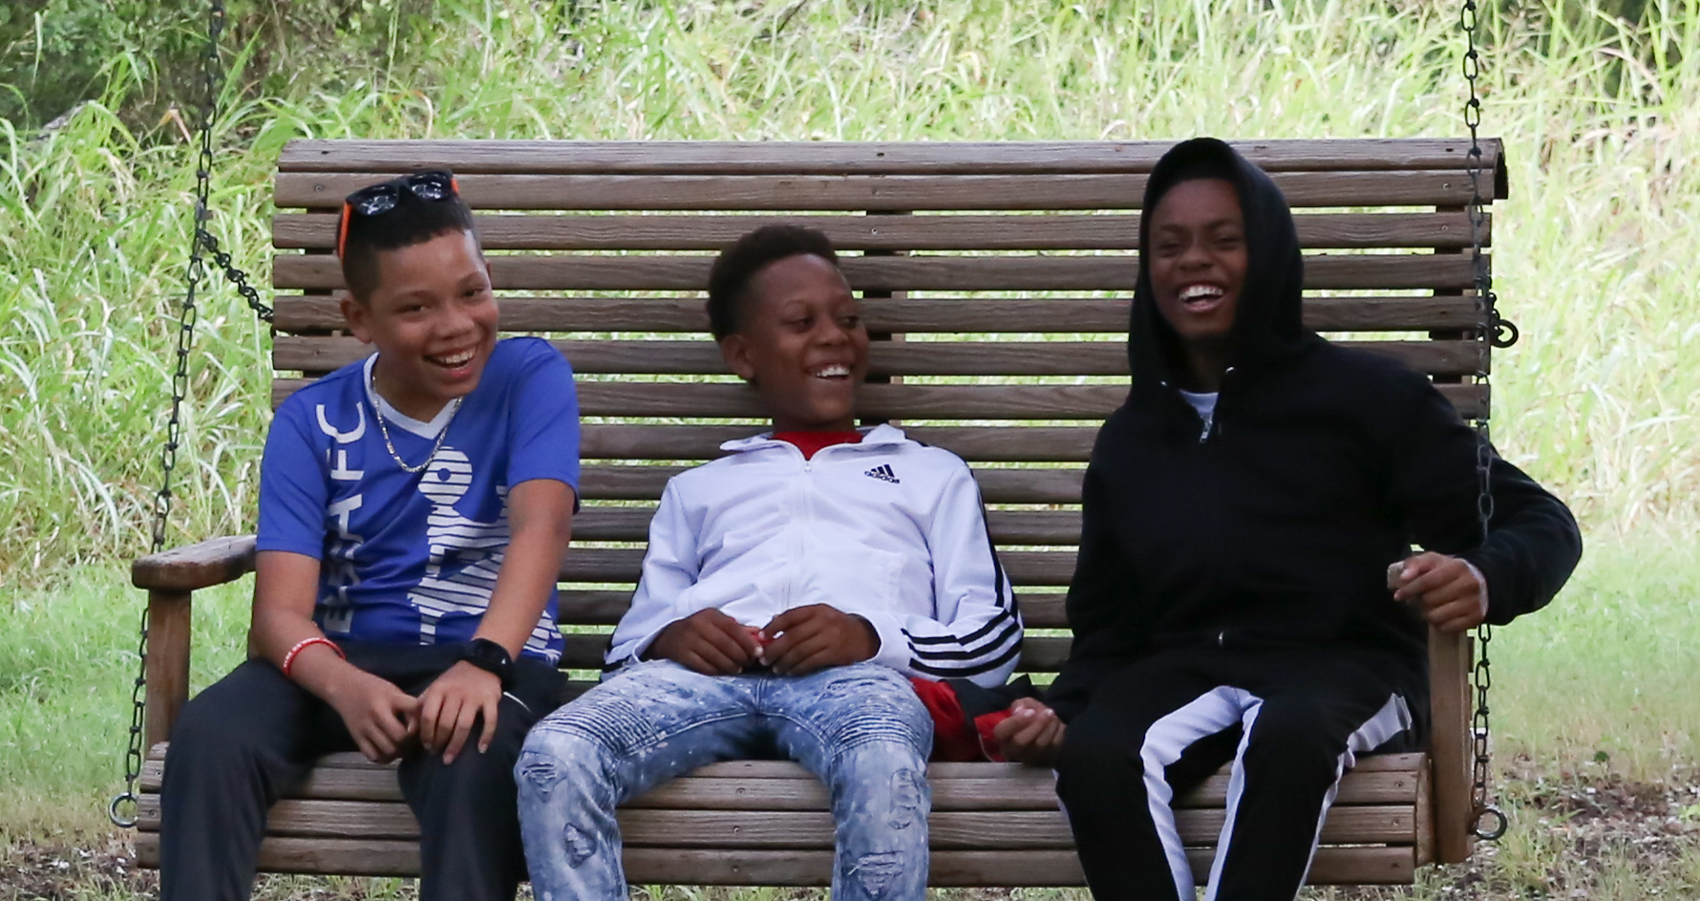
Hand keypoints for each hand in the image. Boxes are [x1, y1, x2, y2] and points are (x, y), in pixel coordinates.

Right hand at [325, 670, 419, 763]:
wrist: (344, 686)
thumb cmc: (374, 688)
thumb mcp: (393, 690)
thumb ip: (408, 706)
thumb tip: (426, 725)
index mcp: (390, 698)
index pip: (414, 711)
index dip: (423, 722)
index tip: (424, 726)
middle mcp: (377, 712)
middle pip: (400, 737)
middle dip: (411, 743)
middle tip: (414, 743)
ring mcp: (365, 726)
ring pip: (388, 750)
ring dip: (399, 753)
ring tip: (403, 749)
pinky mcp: (356, 737)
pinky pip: (373, 755)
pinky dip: (384, 758)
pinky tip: (388, 752)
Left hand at [418, 660, 501, 764]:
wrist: (482, 664)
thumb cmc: (454, 681)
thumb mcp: (435, 687)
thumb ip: (422, 705)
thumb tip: (410, 729)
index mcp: (439, 689)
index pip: (429, 716)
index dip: (426, 734)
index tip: (426, 746)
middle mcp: (456, 693)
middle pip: (446, 723)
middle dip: (440, 742)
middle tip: (437, 753)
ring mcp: (474, 696)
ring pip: (464, 725)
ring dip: (456, 745)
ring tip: (450, 758)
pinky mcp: (491, 699)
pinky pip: (490, 720)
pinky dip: (486, 736)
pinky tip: (481, 749)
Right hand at [646, 609, 760, 674]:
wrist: (667, 637)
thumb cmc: (699, 630)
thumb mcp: (716, 623)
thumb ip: (738, 629)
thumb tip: (760, 635)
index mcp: (710, 615)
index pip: (733, 628)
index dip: (748, 642)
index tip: (758, 653)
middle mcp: (698, 625)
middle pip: (725, 644)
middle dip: (741, 656)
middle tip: (749, 664)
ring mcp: (689, 640)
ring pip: (715, 656)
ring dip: (730, 666)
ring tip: (738, 669)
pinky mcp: (682, 654)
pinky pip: (703, 666)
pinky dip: (716, 671)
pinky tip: (722, 672)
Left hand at [759, 605, 879, 675]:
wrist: (865, 636)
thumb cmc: (837, 626)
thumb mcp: (820, 615)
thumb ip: (798, 618)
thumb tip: (772, 621)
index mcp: (816, 610)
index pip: (789, 616)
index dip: (772, 627)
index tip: (761, 638)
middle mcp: (823, 622)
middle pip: (792, 637)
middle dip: (775, 649)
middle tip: (764, 659)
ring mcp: (830, 638)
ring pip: (800, 651)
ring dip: (784, 662)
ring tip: (776, 669)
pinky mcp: (835, 653)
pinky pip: (811, 662)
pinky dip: (798, 668)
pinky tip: (790, 672)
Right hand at [993, 698, 1064, 766]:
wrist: (1045, 729)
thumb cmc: (1029, 717)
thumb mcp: (1023, 705)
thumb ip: (1020, 704)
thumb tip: (1021, 710)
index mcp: (1003, 736)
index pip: (1001, 732)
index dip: (1016, 721)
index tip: (1031, 712)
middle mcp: (1013, 750)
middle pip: (1020, 741)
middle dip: (1036, 724)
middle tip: (1048, 712)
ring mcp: (1030, 757)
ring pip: (1040, 744)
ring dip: (1050, 725)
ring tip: (1052, 715)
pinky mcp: (1046, 760)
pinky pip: (1054, 746)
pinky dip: (1058, 731)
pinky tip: (1057, 725)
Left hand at [1391, 552, 1487, 633]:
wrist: (1481, 582)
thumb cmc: (1449, 571)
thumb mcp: (1433, 561)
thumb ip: (1415, 564)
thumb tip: (1404, 577)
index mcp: (1458, 567)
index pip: (1427, 581)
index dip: (1409, 589)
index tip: (1398, 595)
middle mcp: (1469, 585)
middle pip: (1430, 600)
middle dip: (1420, 601)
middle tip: (1421, 599)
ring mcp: (1474, 603)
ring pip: (1436, 616)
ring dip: (1427, 613)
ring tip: (1430, 607)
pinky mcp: (1476, 618)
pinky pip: (1446, 627)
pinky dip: (1439, 624)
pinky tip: (1441, 615)